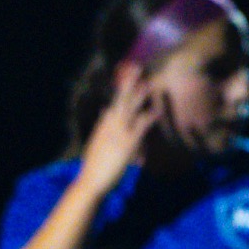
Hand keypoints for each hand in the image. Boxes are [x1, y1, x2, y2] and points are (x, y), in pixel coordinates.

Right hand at [76, 65, 155, 195]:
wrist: (91, 180)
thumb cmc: (94, 166)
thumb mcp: (95, 142)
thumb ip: (102, 126)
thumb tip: (105, 111)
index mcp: (103, 125)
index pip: (113, 103)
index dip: (120, 88)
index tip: (126, 75)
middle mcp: (109, 125)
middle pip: (120, 99)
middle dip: (128, 83)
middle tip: (137, 68)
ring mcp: (118, 132)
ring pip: (129, 109)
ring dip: (139, 95)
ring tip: (148, 82)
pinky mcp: (126, 142)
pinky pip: (140, 126)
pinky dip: (149, 116)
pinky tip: (157, 110)